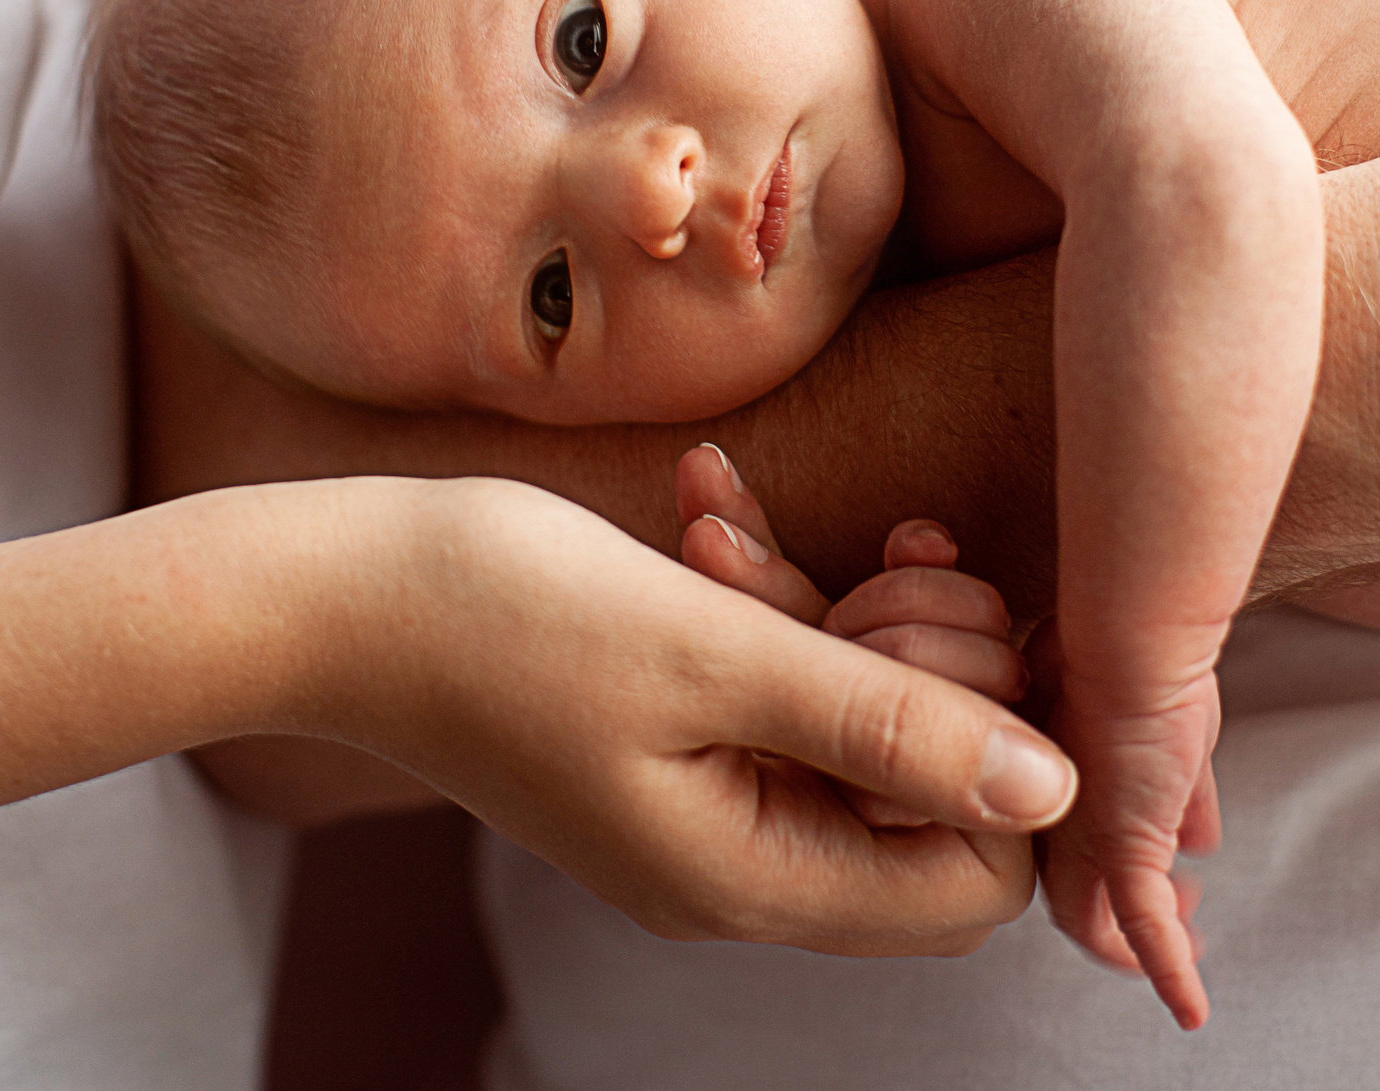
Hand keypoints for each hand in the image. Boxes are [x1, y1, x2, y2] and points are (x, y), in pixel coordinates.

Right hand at [277, 474, 1075, 956]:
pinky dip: (768, 594)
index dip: (1003, 748)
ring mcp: (700, 802)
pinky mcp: (669, 736)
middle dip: (931, 662)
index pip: (974, 873)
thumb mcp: (711, 650)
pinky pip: (774, 679)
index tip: (963, 619)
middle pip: (931, 799)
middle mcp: (735, 864)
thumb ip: (886, 721)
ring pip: (856, 724)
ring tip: (743, 530)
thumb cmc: (498, 613)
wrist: (326, 591)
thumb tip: (1053, 788)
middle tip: (875, 563)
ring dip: (840, 607)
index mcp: (750, 874)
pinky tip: (712, 505)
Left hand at [1033, 642, 1221, 1027]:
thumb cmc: (1142, 655)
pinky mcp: (1121, 847)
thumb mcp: (1172, 733)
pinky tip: (1190, 1011)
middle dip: (1124, 908)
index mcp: (1053, 775)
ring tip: (1183, 949)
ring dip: (1143, 942)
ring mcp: (1084, 834)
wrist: (1132, 635)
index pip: (1068, 837)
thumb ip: (1181, 789)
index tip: (1158, 870)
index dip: (1103, 862)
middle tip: (1177, 916)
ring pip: (1099, 915)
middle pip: (1077, 882)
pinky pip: (1142, 927)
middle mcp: (1057, 810)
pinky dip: (1168, 971)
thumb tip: (1201, 841)